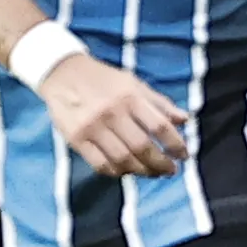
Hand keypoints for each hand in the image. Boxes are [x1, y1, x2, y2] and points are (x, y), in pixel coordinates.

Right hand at [37, 53, 188, 178]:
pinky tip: (126, 171)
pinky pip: (100, 164)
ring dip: (141, 171)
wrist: (62, 73)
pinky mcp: (76, 139)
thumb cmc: (103, 79)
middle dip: (161, 164)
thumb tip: (184, 121)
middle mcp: (112, 113)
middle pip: (143, 147)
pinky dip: (117, 172)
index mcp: (130, 97)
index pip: (160, 126)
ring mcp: (93, 128)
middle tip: (170, 170)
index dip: (176, 144)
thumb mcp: (134, 83)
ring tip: (151, 173)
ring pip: (123, 160)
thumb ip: (159, 103)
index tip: (183, 155)